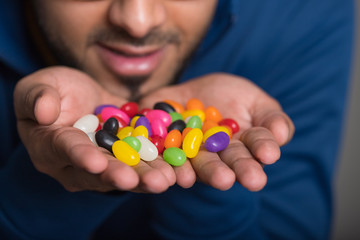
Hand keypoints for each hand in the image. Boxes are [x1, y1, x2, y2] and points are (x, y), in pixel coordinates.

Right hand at [14, 66, 176, 192]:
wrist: (83, 96)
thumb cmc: (54, 90)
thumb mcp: (39, 86)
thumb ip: (37, 98)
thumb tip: (42, 111)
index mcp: (51, 147)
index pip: (65, 151)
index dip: (80, 156)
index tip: (96, 162)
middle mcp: (78, 163)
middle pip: (99, 171)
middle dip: (120, 176)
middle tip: (137, 181)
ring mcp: (105, 162)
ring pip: (125, 172)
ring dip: (145, 177)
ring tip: (164, 180)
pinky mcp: (127, 156)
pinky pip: (143, 162)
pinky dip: (159, 165)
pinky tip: (176, 169)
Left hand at [139, 73, 294, 190]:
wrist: (196, 91)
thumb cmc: (233, 97)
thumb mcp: (256, 102)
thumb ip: (271, 118)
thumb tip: (282, 134)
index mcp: (243, 148)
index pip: (255, 148)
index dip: (262, 149)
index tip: (269, 154)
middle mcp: (216, 157)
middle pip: (223, 164)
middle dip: (228, 171)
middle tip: (236, 179)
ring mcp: (190, 153)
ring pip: (193, 164)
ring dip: (197, 173)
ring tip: (199, 179)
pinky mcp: (165, 146)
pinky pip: (164, 155)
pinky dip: (167, 163)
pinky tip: (174, 172)